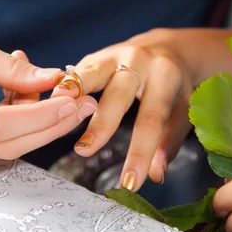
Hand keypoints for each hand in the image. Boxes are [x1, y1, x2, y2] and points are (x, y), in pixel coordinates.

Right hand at [0, 19, 96, 159]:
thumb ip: (12, 69)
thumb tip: (54, 81)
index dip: (37, 118)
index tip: (71, 102)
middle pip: (6, 145)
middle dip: (50, 126)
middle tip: (84, 105)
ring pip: (7, 145)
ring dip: (41, 123)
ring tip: (60, 91)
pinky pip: (0, 140)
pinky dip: (23, 120)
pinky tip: (29, 93)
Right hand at [52, 28, 193, 189]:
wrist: (164, 48)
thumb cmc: (173, 86)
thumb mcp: (181, 112)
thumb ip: (168, 143)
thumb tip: (156, 175)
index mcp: (165, 75)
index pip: (152, 119)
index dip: (141, 152)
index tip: (130, 183)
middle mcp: (138, 60)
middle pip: (118, 95)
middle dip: (101, 123)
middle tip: (85, 151)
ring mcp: (113, 56)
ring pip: (91, 74)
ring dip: (72, 92)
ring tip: (55, 111)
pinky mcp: (94, 58)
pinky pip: (75, 72)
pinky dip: (62, 87)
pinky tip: (49, 104)